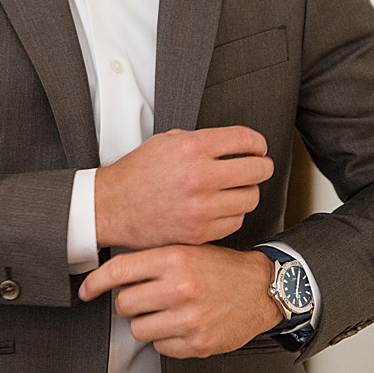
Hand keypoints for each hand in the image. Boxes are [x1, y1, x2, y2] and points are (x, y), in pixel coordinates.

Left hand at [78, 244, 284, 358]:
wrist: (262, 289)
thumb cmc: (223, 268)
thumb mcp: (189, 250)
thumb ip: (153, 259)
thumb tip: (110, 275)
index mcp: (176, 259)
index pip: (120, 271)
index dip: (96, 282)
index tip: (86, 290)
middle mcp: (181, 288)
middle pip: (125, 304)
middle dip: (132, 303)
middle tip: (149, 298)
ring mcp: (189, 318)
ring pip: (138, 330)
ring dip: (148, 323)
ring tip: (169, 312)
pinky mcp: (197, 343)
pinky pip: (160, 347)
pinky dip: (167, 339)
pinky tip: (183, 325)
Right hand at [93, 126, 274, 248]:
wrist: (111, 208)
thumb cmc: (138, 173)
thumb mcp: (167, 141)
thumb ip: (204, 140)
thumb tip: (240, 144)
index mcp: (192, 148)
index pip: (245, 139)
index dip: (257, 142)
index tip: (258, 147)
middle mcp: (198, 177)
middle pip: (256, 170)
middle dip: (262, 166)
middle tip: (258, 166)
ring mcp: (200, 208)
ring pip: (250, 198)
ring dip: (248, 191)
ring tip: (237, 188)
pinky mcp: (198, 232)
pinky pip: (235, 221)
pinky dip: (234, 213)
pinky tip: (223, 207)